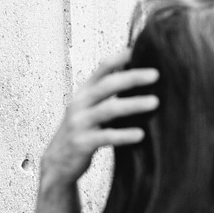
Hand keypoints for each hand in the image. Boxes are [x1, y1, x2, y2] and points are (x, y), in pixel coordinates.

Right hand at [40, 48, 159, 185]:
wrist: (57, 164)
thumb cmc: (82, 133)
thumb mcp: (92, 110)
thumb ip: (110, 97)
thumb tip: (142, 82)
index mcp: (84, 92)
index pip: (102, 69)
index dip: (120, 58)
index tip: (140, 48)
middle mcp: (80, 103)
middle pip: (107, 85)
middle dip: (132, 78)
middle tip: (156, 74)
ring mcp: (79, 123)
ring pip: (108, 109)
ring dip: (133, 105)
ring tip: (155, 102)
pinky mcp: (81, 143)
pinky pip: (105, 137)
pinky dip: (123, 135)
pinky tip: (140, 135)